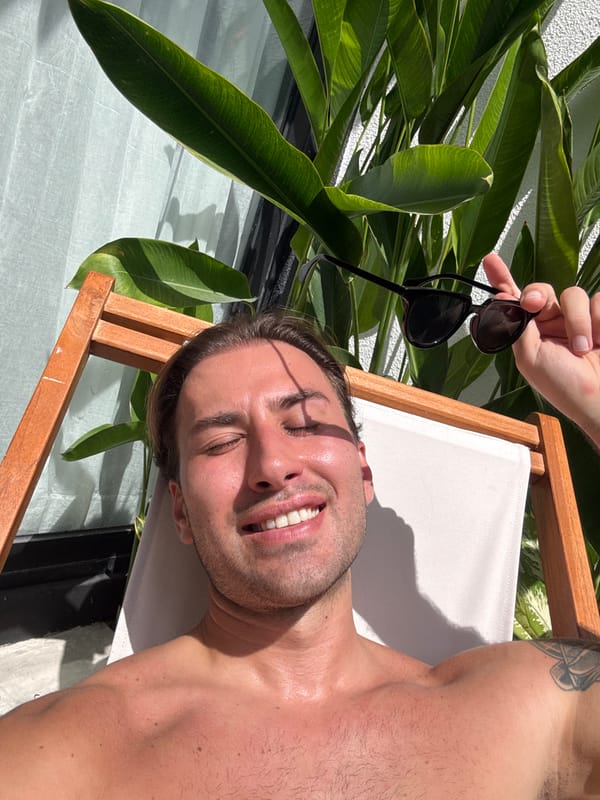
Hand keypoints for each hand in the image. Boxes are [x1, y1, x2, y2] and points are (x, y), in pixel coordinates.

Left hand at [483, 253, 599, 446]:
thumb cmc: (566, 387)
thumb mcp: (530, 359)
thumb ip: (516, 328)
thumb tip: (503, 300)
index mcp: (529, 332)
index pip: (513, 301)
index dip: (502, 279)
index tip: (490, 261)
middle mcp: (551, 322)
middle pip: (541, 290)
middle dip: (539, 295)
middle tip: (538, 304)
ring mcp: (577, 319)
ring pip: (572, 295)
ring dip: (577, 321)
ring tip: (582, 347)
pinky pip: (598, 299)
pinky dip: (598, 320)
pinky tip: (599, 341)